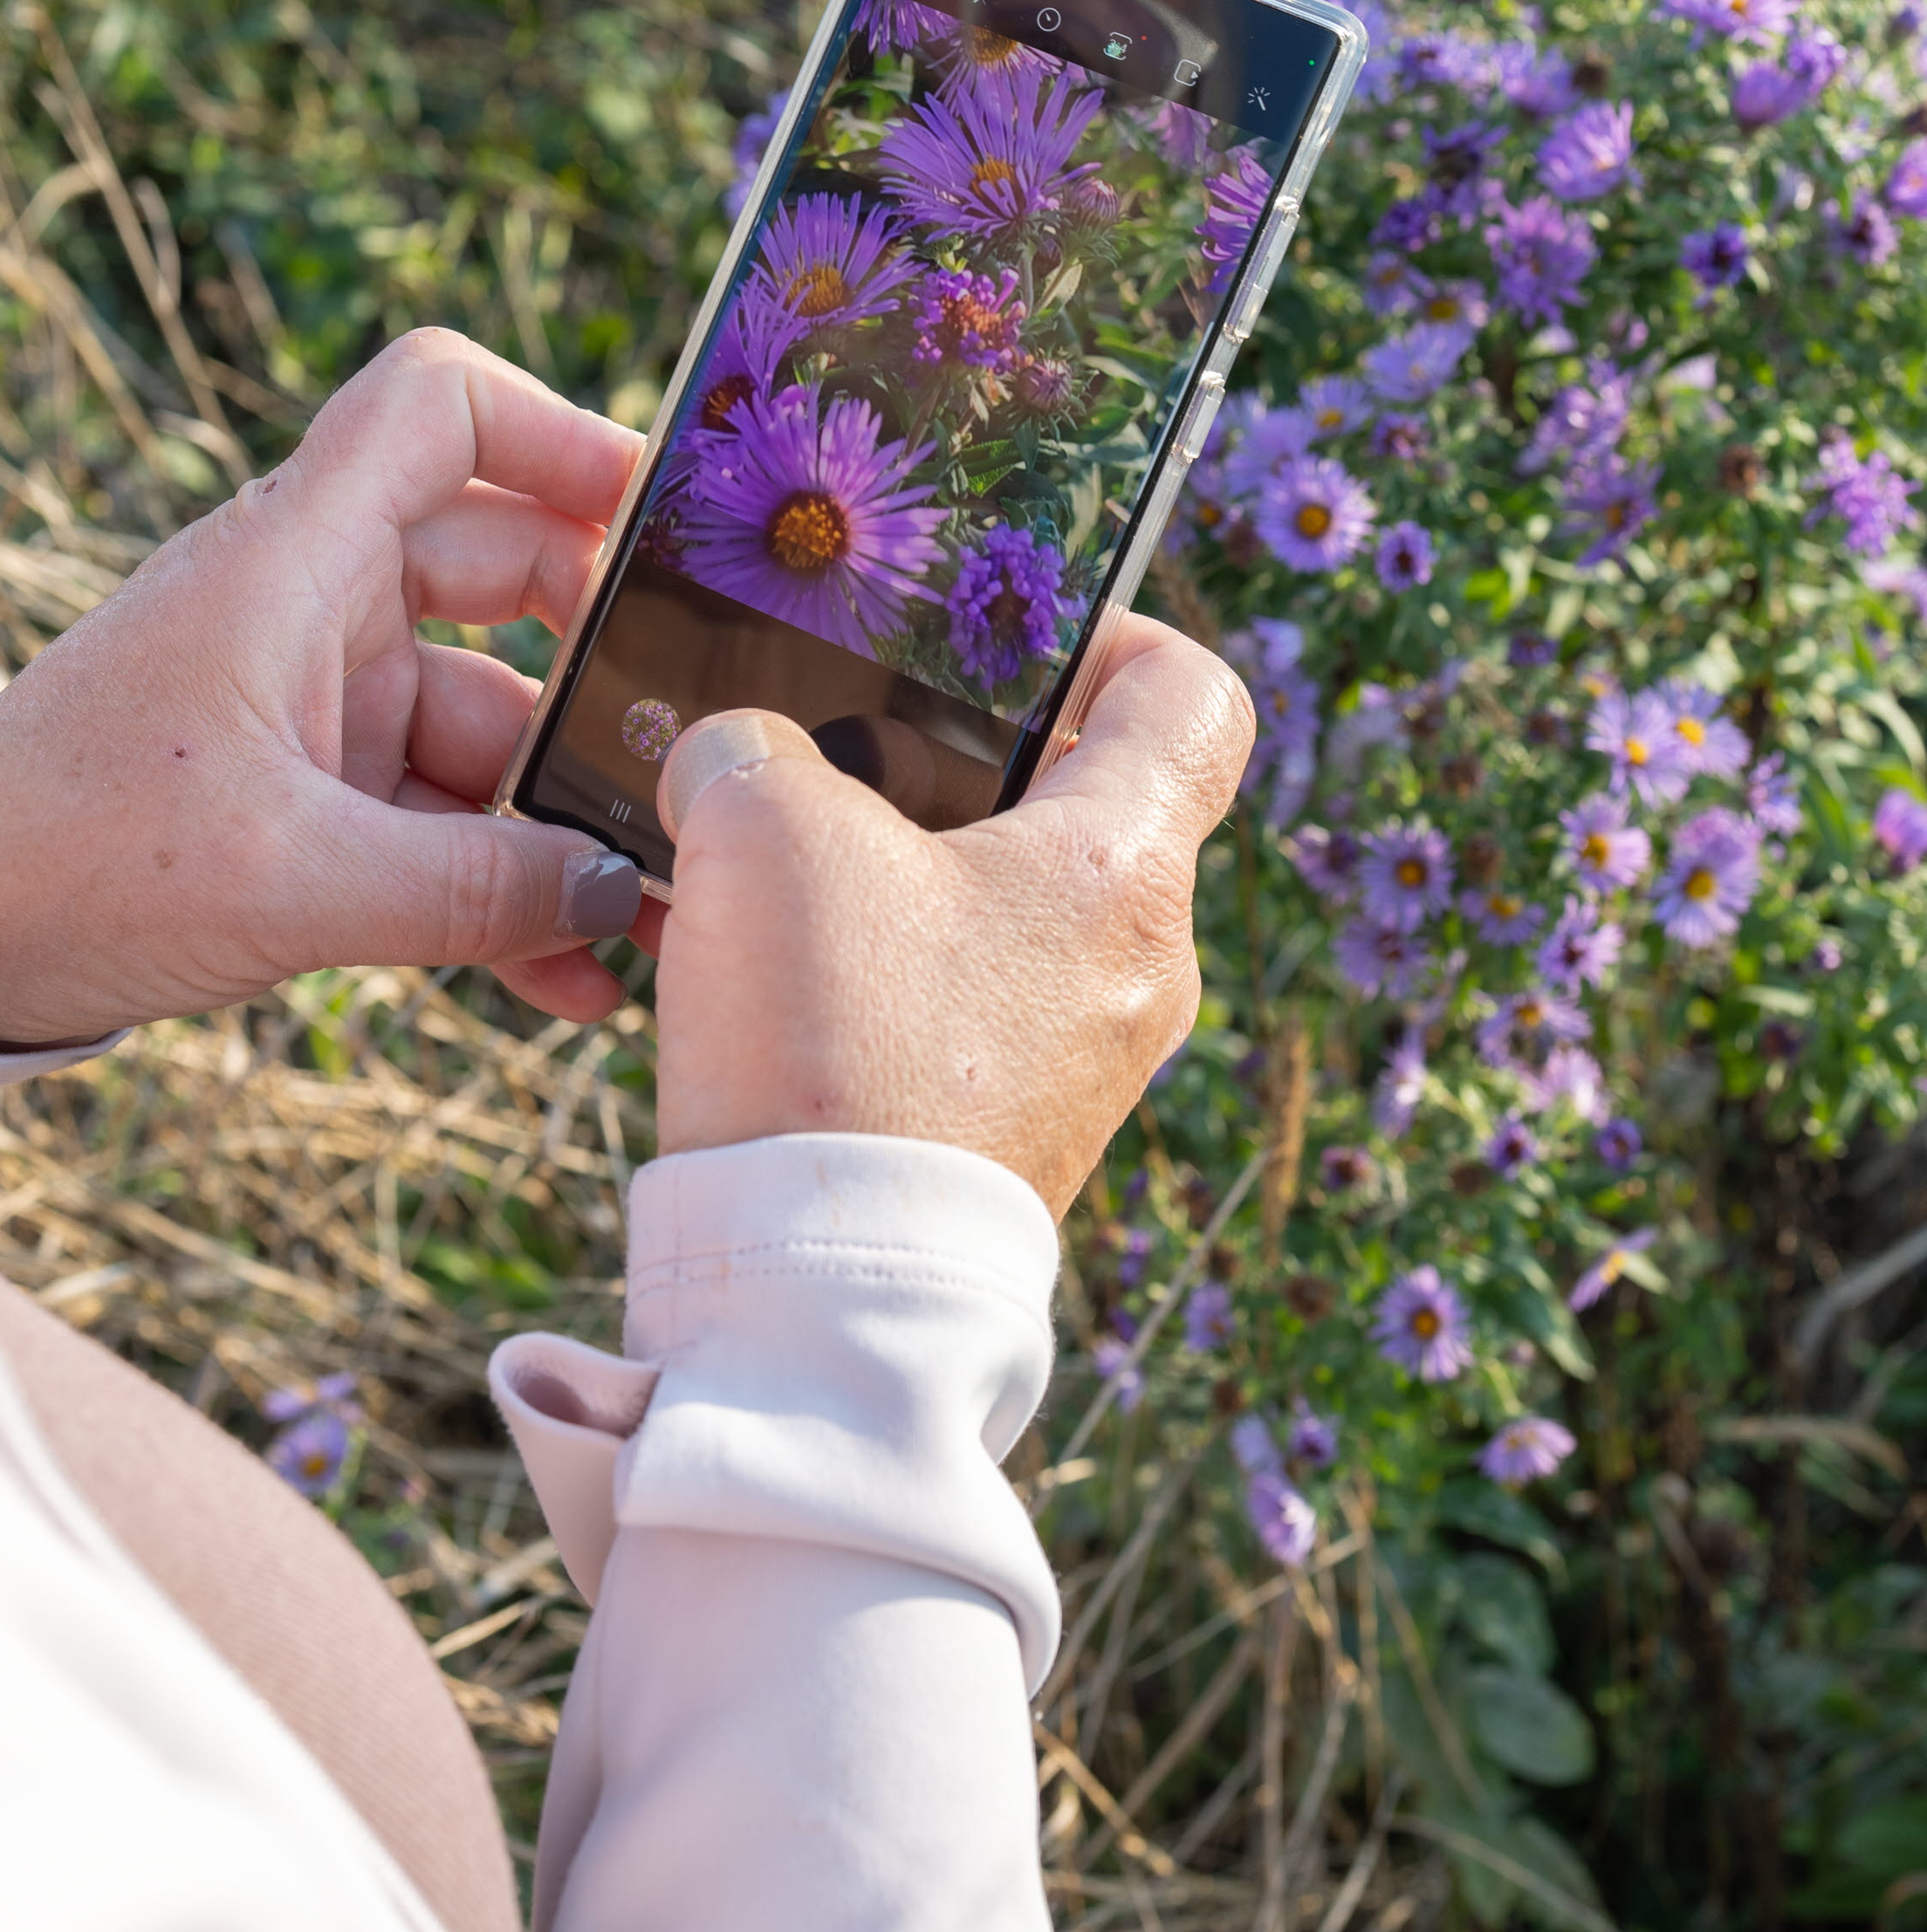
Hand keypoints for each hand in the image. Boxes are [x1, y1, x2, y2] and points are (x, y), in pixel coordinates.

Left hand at [0, 331, 660, 1048]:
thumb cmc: (71, 859)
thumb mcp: (292, 884)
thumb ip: (478, 890)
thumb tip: (629, 896)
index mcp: (294, 559)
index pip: (440, 407)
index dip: (560, 430)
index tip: (657, 523)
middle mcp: (317, 604)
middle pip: (510, 572)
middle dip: (608, 671)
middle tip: (695, 753)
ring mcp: (322, 698)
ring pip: (493, 724)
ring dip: (566, 822)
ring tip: (650, 922)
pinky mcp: (315, 789)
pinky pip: (447, 816)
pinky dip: (506, 881)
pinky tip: (568, 972)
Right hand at [649, 616, 1252, 1218]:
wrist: (822, 1301)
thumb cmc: (833, 1044)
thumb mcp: (764, 832)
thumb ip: (751, 751)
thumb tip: (737, 759)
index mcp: (1127, 868)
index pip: (1194, 696)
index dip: (1113, 631)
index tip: (1008, 630)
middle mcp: (1138, 968)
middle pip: (1081, 805)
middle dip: (957, 761)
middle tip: (843, 742)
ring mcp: (1084, 1063)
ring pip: (1006, 913)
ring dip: (898, 874)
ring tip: (776, 863)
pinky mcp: (1010, 1137)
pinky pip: (962, 1011)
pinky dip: (879, 973)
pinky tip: (768, 972)